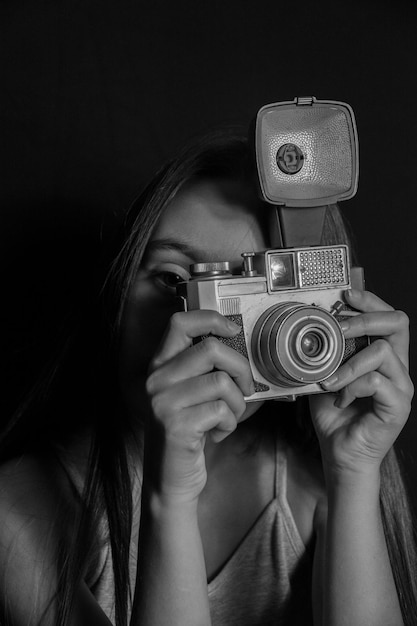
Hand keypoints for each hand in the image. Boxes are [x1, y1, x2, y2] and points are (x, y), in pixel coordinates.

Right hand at [144, 310, 254, 503]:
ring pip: (222, 382)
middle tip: (244, 389)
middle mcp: (156, 380)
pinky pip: (222, 410)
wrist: (168, 481)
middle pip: (212, 349)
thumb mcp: (189, 395)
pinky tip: (218, 433)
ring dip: (238, 403)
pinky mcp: (176, 425)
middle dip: (241, 369)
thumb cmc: (188, 433)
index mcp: (159, 366)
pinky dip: (230, 423)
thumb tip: (243, 347)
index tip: (232, 329)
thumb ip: (205, 370)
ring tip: (228, 417)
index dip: (210, 318)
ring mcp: (163, 402)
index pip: (180, 322)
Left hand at [309, 289, 413, 478]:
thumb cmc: (334, 415)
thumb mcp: (325, 374)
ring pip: (382, 351)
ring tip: (330, 379)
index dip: (370, 300)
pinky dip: (351, 386)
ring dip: (349, 362)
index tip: (346, 294)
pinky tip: (339, 398)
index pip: (388, 317)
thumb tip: (310, 323)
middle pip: (398, 322)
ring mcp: (402, 386)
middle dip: (365, 318)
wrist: (340, 453)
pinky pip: (376, 381)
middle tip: (338, 328)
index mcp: (384, 357)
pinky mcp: (399, 405)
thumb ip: (326, 352)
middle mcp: (398, 367)